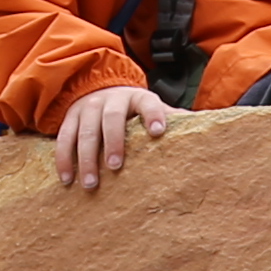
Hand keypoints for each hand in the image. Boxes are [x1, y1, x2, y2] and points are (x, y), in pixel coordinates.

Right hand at [52, 86, 173, 192]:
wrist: (96, 87)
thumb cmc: (131, 108)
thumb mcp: (151, 107)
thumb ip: (171, 118)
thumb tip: (206, 129)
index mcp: (137, 97)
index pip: (148, 103)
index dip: (154, 115)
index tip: (159, 131)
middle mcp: (111, 100)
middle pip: (111, 119)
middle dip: (113, 142)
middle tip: (116, 166)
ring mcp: (88, 108)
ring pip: (85, 132)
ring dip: (86, 158)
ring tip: (90, 183)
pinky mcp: (69, 118)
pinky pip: (64, 139)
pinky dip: (64, 160)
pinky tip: (67, 179)